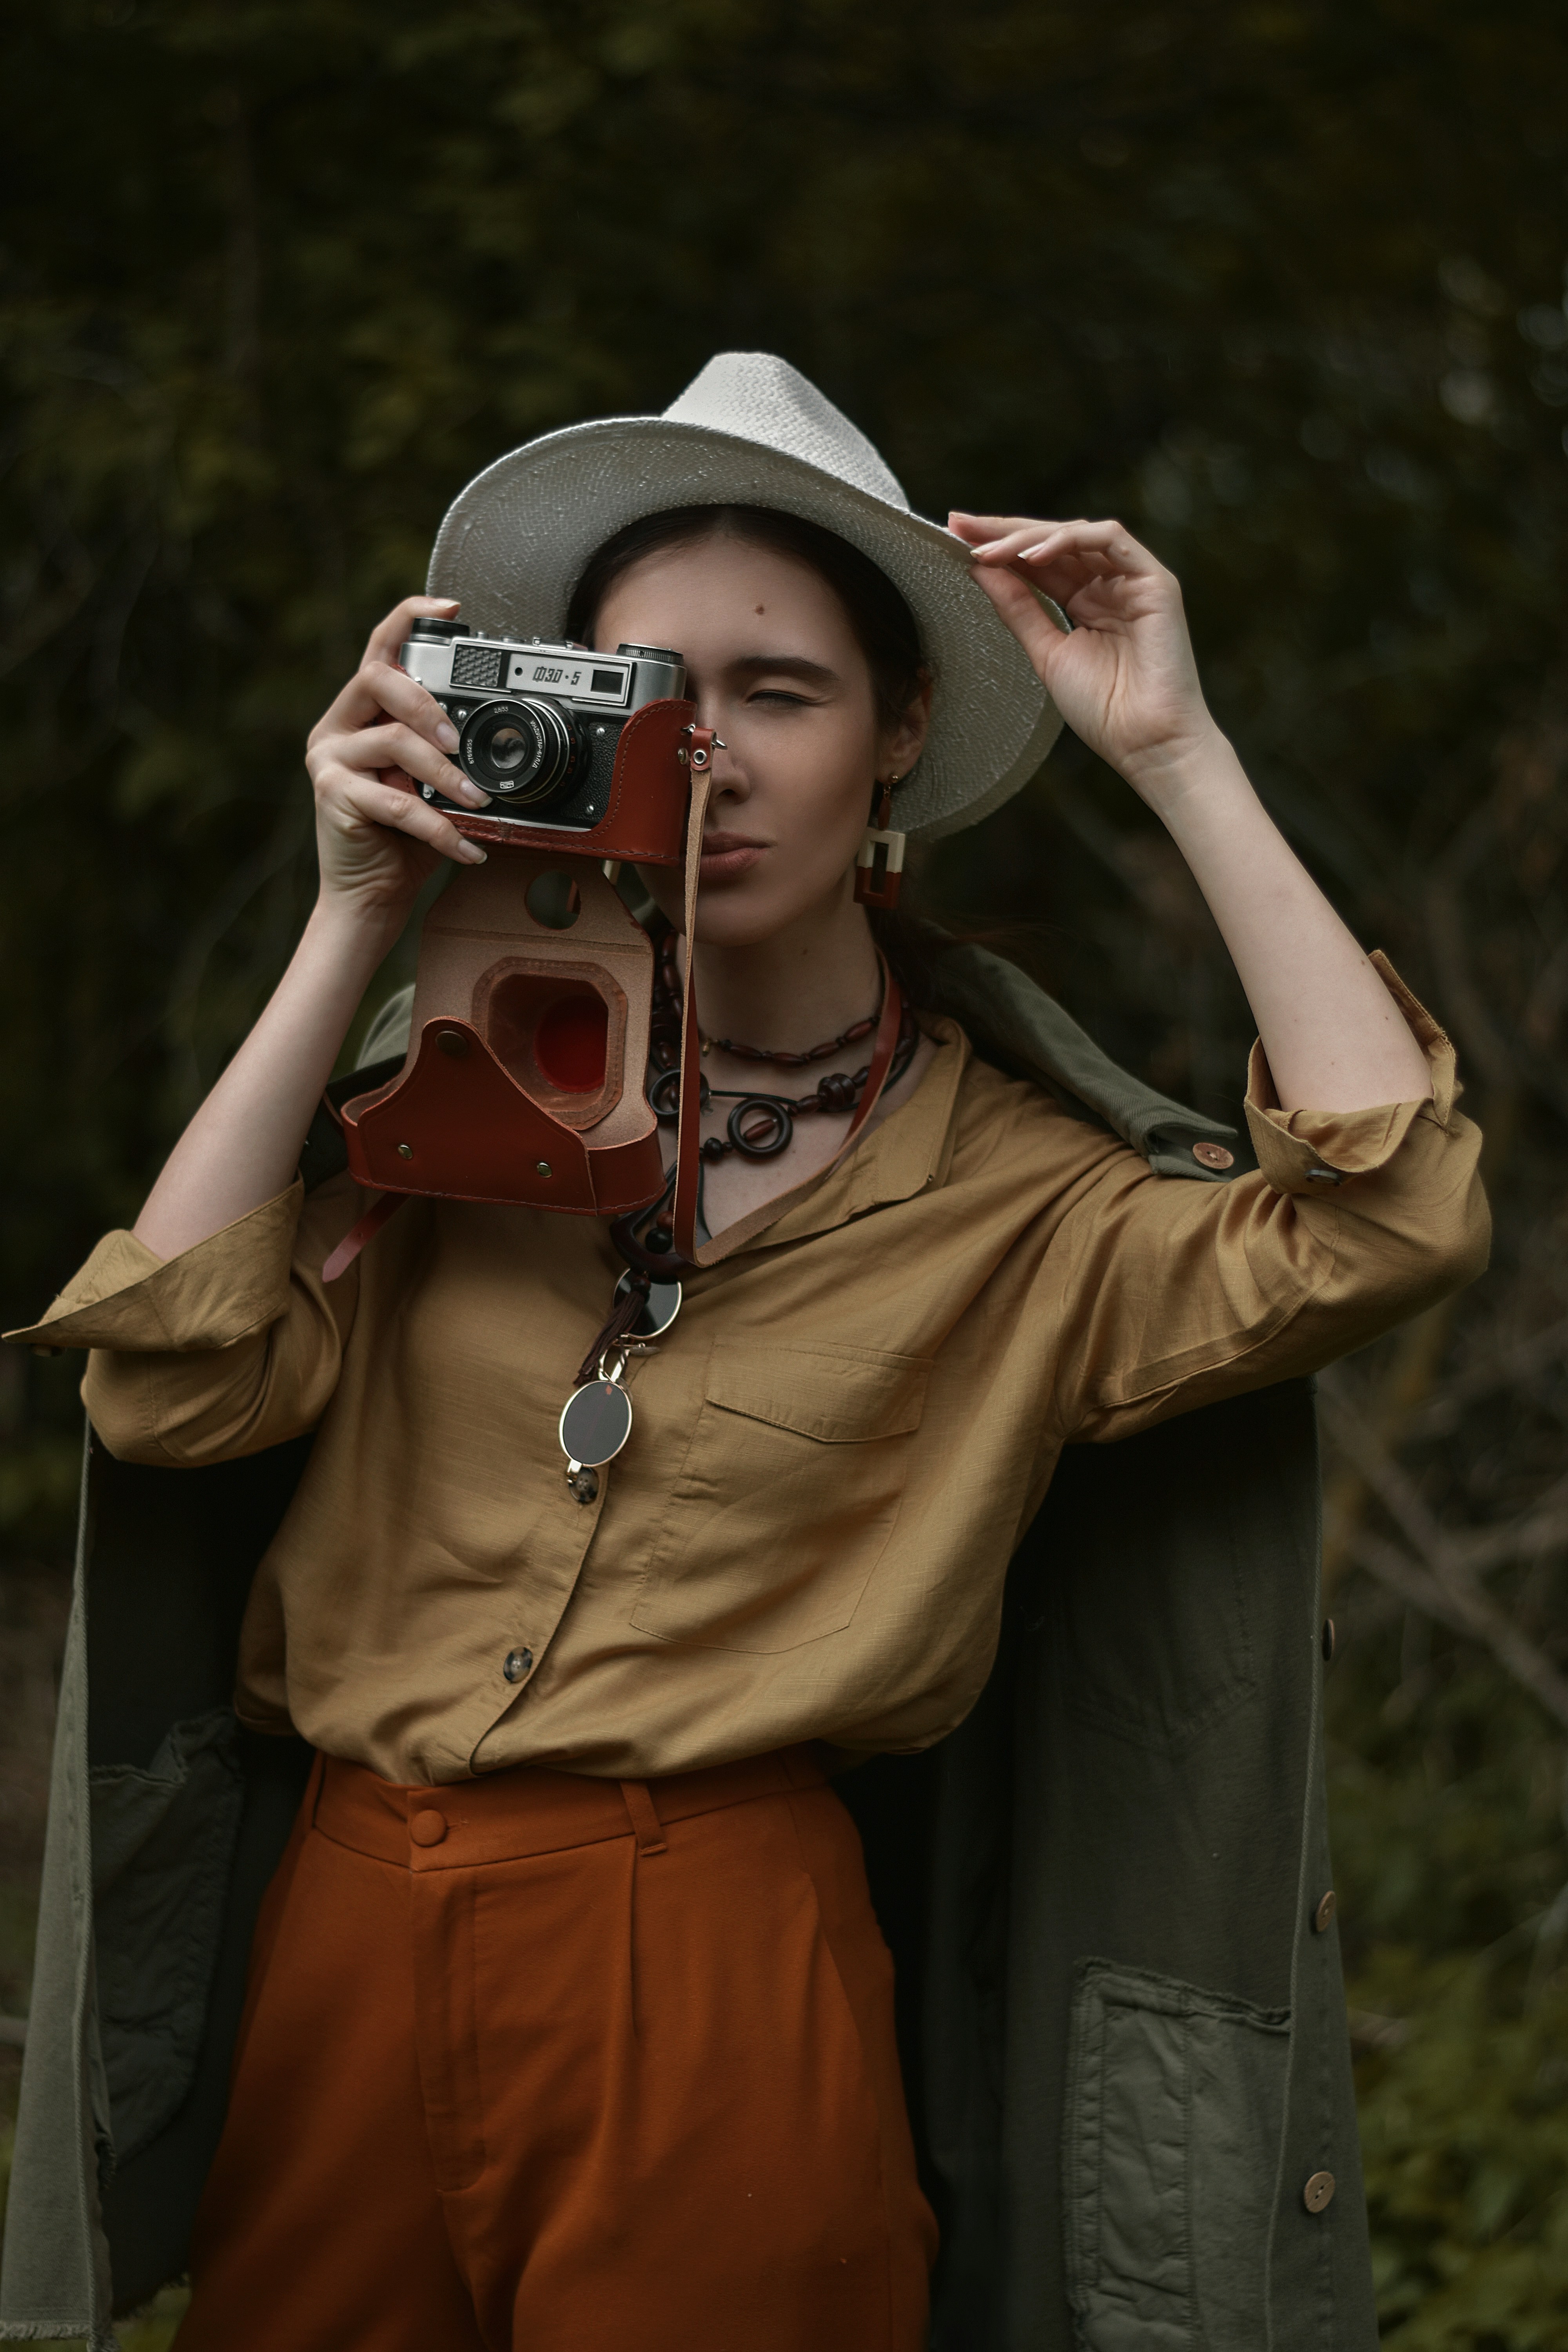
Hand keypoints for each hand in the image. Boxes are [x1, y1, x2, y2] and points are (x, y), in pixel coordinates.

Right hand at [304, 595, 490, 935]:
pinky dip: (440, 826)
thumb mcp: (433, 784)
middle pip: (380, 680)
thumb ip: (449, 752)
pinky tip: (466, 845)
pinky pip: (397, 801)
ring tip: (478, 803)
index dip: (410, 619)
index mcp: (362, 712)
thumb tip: (501, 736)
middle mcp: (338, 726)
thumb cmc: (405, 839)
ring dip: (446, 774)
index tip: (449, 608)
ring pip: (393, 740)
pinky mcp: (331, 795)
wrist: (372, 895)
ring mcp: (328, 758)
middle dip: (429, 705)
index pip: (382, 648)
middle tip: (462, 744)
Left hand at [948, 513, 1219, 802]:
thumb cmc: (1103, 709)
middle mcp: (1109, 585)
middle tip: (961, 526)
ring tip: (989, 550)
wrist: (1146, 742)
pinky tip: (1033, 556)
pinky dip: (1069, 541)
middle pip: (1053, 541)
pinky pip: (1110, 539)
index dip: (999, 547)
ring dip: (1029, 536)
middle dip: (1005, 530)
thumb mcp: (1046, 652)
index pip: (1038, 562)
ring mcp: (1133, 579)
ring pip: (1077, 534)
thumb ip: (1018, 609)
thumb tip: (980, 570)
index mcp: (1086, 602)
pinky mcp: (1155, 580)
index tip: (955, 536)